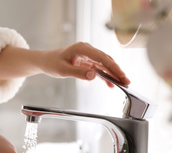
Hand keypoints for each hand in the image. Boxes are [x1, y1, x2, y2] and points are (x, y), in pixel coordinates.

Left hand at [0, 43, 129, 87]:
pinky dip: (105, 76)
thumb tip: (94, 76)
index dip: (113, 68)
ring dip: (113, 74)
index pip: (102, 58)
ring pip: (104, 64)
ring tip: (123, 84)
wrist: (45, 61)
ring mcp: (88, 55)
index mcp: (82, 49)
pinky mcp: (86, 61)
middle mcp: (87, 50)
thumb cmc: (51, 63)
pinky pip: (99, 68)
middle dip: (117, 71)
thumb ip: (78, 73)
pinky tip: (111, 84)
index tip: (121, 76)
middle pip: (106, 60)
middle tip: (127, 82)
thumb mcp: (63, 70)